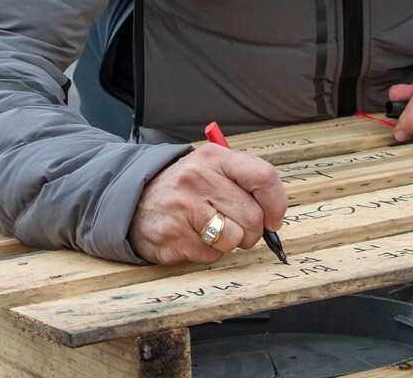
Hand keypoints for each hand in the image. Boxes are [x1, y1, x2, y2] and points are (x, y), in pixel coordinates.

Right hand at [128, 144, 286, 264]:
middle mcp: (199, 179)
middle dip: (254, 231)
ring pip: (235, 239)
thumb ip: (245, 182)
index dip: (276, 203)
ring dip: (231, 242)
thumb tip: (275, 216)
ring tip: (215, 230)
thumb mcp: (213, 167)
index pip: (263, 176)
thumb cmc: (188, 186)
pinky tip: (194, 237)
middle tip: (241, 229)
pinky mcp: (172, 237)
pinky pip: (212, 255)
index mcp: (215, 157)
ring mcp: (184, 208)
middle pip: (252, 216)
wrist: (137, 199)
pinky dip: (210, 251)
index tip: (273, 218)